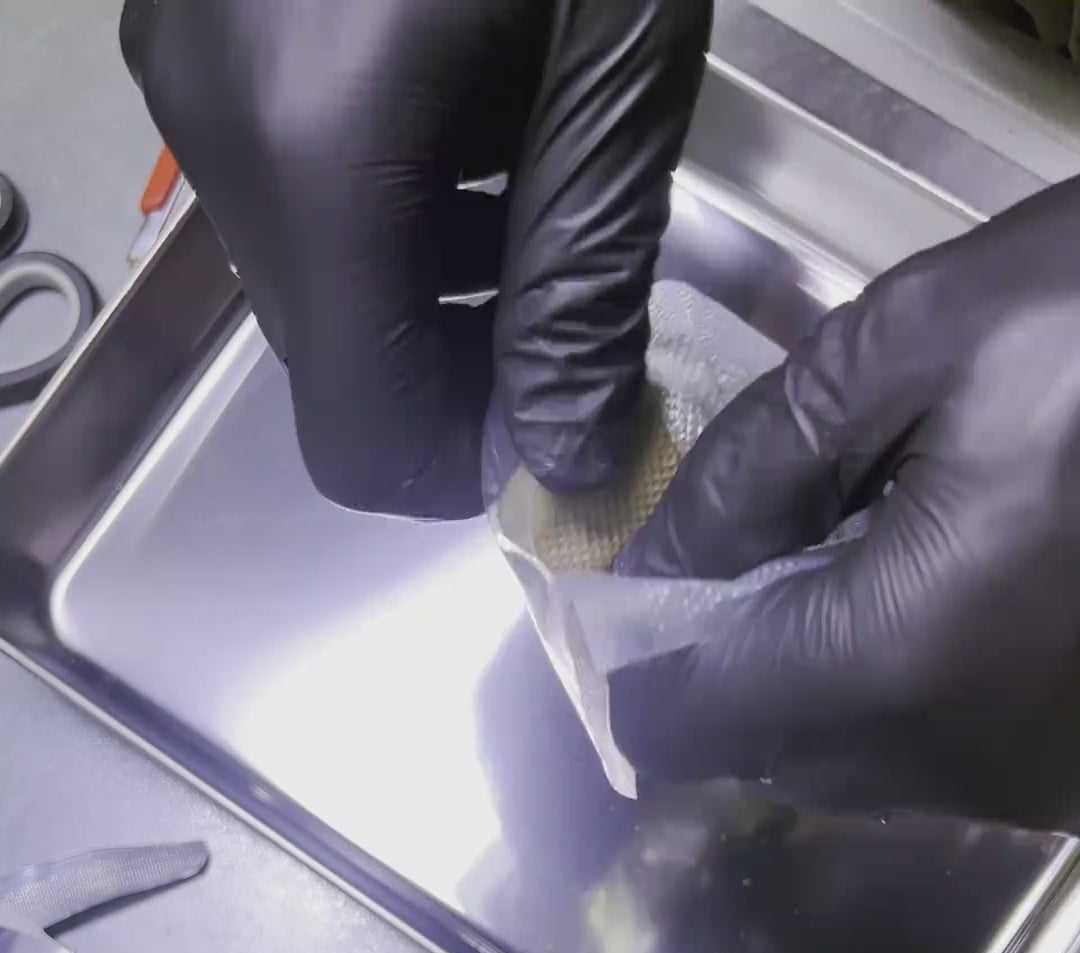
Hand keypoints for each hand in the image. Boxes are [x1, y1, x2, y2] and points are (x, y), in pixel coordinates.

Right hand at [119, 0, 711, 517]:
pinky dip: (393, 229)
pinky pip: (296, 203)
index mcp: (321, 162)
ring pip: (315, 289)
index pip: (360, 435)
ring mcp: (196, 83)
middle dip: (455, 382)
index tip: (557, 439)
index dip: (459, 469)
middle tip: (567, 332)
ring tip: (538, 230)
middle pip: (336, 366)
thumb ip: (579, 297)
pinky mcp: (208, 44)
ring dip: (431, 305)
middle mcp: (220, 139)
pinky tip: (474, 159)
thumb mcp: (607, 92)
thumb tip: (570, 456)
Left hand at [613, 177, 1079, 831]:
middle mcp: (965, 760)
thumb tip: (655, 566)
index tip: (625, 580)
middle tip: (733, 542)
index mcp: (898, 656)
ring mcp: (1037, 781)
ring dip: (796, 670)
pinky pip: (926, 750)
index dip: (626, 656)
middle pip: (754, 745)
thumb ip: (752, 468)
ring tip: (828, 546)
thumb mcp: (912, 342)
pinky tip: (917, 580)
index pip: (680, 718)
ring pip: (841, 757)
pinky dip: (882, 682)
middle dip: (713, 656)